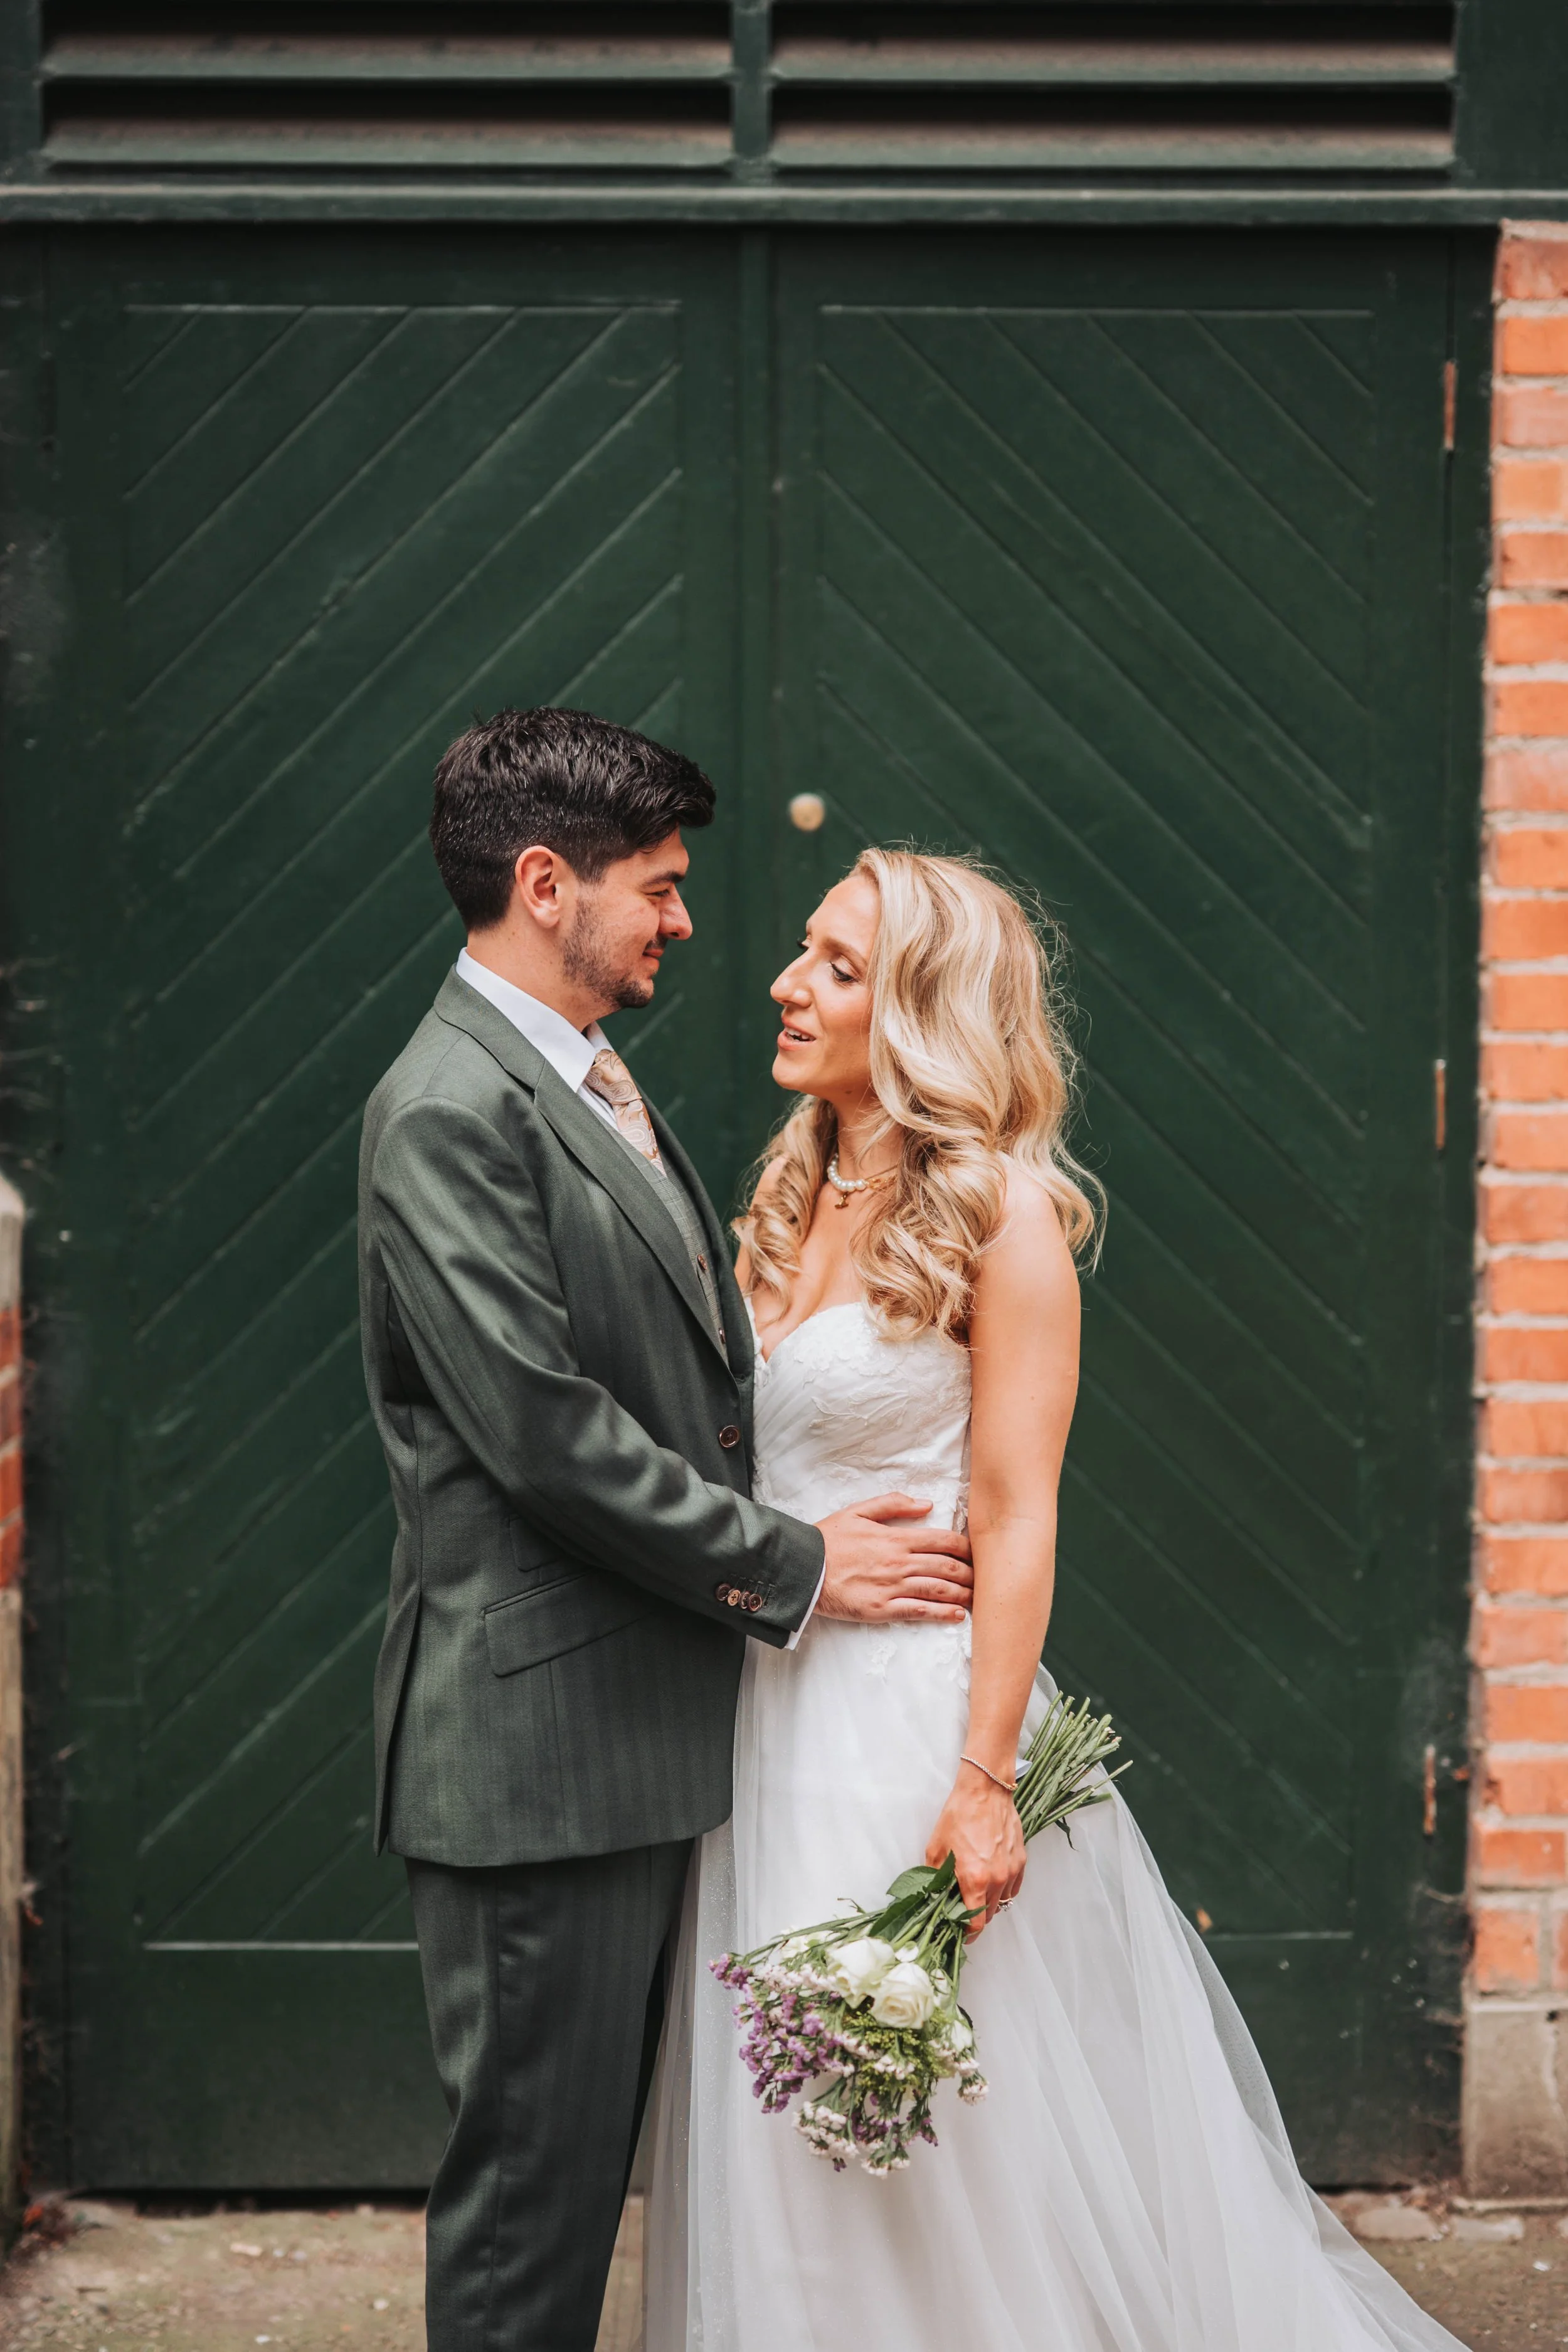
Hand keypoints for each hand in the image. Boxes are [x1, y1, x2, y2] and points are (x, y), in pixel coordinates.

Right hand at [815, 1494, 973, 1623]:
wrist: (803, 1569)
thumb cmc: (829, 1540)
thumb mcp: (858, 1511)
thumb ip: (893, 1504)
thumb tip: (927, 1504)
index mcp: (896, 1537)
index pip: (944, 1541)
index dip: (966, 1548)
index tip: (978, 1553)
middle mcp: (900, 1562)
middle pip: (947, 1567)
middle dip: (971, 1573)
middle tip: (985, 1579)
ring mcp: (892, 1587)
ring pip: (939, 1590)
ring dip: (963, 1594)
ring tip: (979, 1599)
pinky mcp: (882, 1609)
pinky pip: (919, 1611)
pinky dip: (942, 1613)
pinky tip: (957, 1616)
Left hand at [926, 1763, 1025, 1935]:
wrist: (985, 1790)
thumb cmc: (958, 1816)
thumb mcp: (936, 1849)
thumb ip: (936, 1878)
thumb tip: (935, 1897)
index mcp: (975, 1879)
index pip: (976, 1924)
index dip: (968, 1935)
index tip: (961, 1935)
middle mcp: (997, 1879)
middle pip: (989, 1915)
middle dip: (976, 1917)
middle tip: (963, 1910)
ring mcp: (1011, 1870)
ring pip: (1003, 1901)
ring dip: (990, 1903)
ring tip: (977, 1892)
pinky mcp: (1021, 1860)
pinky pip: (1013, 1886)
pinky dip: (1003, 1889)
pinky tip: (991, 1880)